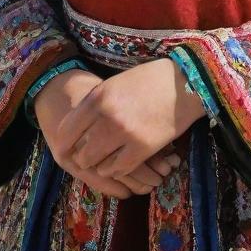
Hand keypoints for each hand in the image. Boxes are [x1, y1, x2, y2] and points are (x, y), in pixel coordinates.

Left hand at [52, 58, 206, 184]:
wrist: (184, 83)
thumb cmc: (149, 79)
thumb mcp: (114, 84)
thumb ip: (95, 104)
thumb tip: (78, 127)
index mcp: (97, 97)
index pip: (66, 131)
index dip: (65, 143)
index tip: (70, 148)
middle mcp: (107, 117)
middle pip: (81, 153)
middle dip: (84, 156)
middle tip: (92, 154)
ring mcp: (125, 134)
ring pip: (98, 165)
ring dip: (101, 165)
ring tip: (108, 159)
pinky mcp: (143, 148)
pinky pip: (119, 170)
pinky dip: (118, 170)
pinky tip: (121, 162)